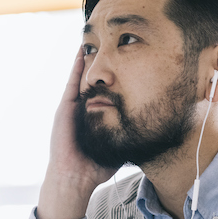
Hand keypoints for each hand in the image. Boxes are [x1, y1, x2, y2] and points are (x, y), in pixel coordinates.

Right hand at [36, 47, 116, 218]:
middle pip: (94, 80)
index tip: (126, 60)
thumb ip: (131, 137)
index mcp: (96, 116)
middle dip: (101, 62)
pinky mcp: (65, 108)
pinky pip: (71, 83)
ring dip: (88, 59)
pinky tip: (80, 52)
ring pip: (82, 77)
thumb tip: (152, 132)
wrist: (75, 179)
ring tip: (95, 40)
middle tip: (111, 42)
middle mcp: (84, 109)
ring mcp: (73, 107)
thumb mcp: (119, 146)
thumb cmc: (96, 167)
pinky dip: (75, 67)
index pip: (106, 91)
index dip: (114, 77)